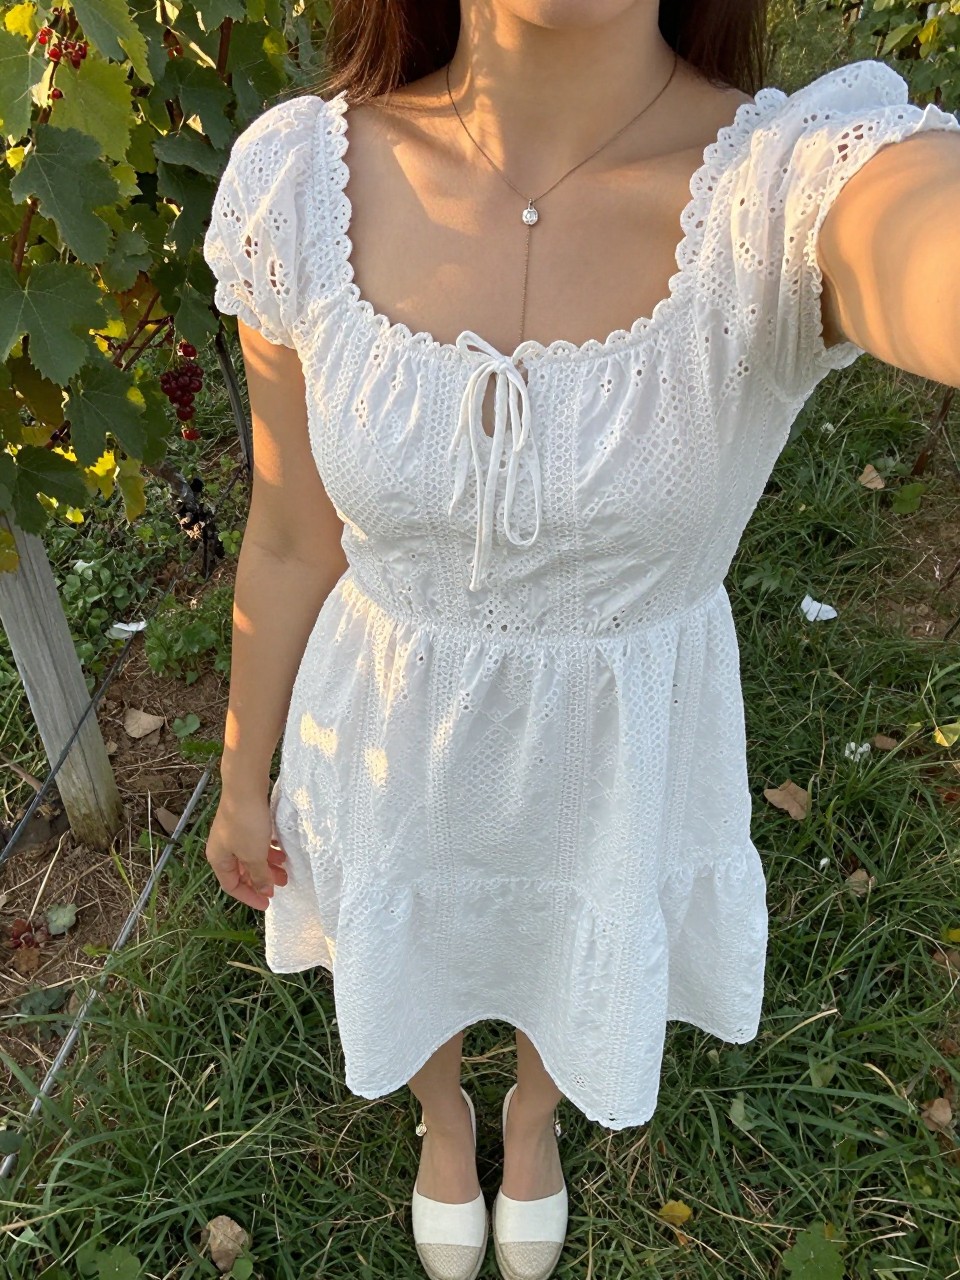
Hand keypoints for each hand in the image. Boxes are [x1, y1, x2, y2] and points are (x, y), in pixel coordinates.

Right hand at [205, 792, 288, 910]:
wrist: (246, 787)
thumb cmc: (246, 823)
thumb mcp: (253, 855)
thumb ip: (259, 875)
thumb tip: (264, 891)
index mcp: (218, 859)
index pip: (231, 886)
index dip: (249, 896)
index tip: (268, 903)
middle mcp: (223, 848)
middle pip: (242, 871)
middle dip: (262, 879)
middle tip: (283, 883)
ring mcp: (233, 834)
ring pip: (251, 857)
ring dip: (268, 865)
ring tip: (286, 868)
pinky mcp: (244, 821)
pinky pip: (256, 843)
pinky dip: (268, 850)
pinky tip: (281, 850)